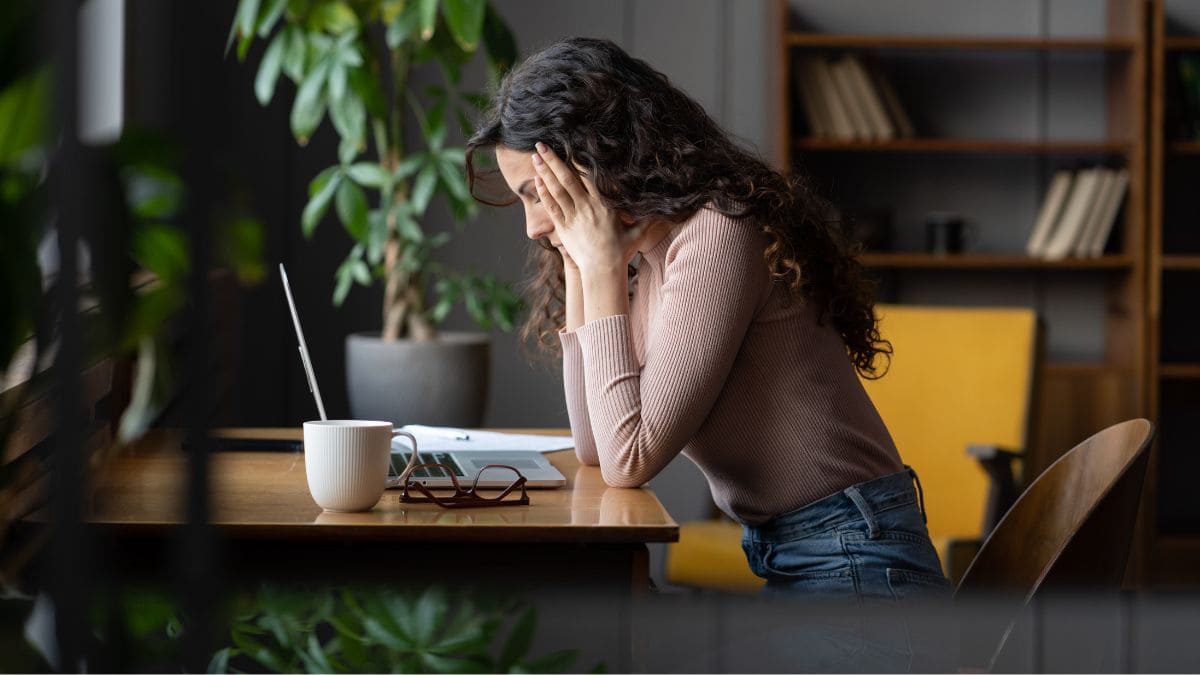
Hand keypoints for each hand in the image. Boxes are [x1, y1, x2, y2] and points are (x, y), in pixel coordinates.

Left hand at [532, 142, 645, 274]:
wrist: (604, 271)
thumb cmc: (621, 252)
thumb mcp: (638, 232)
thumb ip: (648, 217)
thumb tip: (664, 209)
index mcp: (604, 204)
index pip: (588, 176)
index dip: (577, 160)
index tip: (569, 147)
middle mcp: (587, 207)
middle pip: (567, 178)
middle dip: (553, 160)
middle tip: (541, 144)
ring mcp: (573, 217)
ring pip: (556, 190)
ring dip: (544, 172)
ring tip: (535, 156)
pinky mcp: (564, 228)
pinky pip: (551, 207)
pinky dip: (543, 192)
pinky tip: (537, 180)